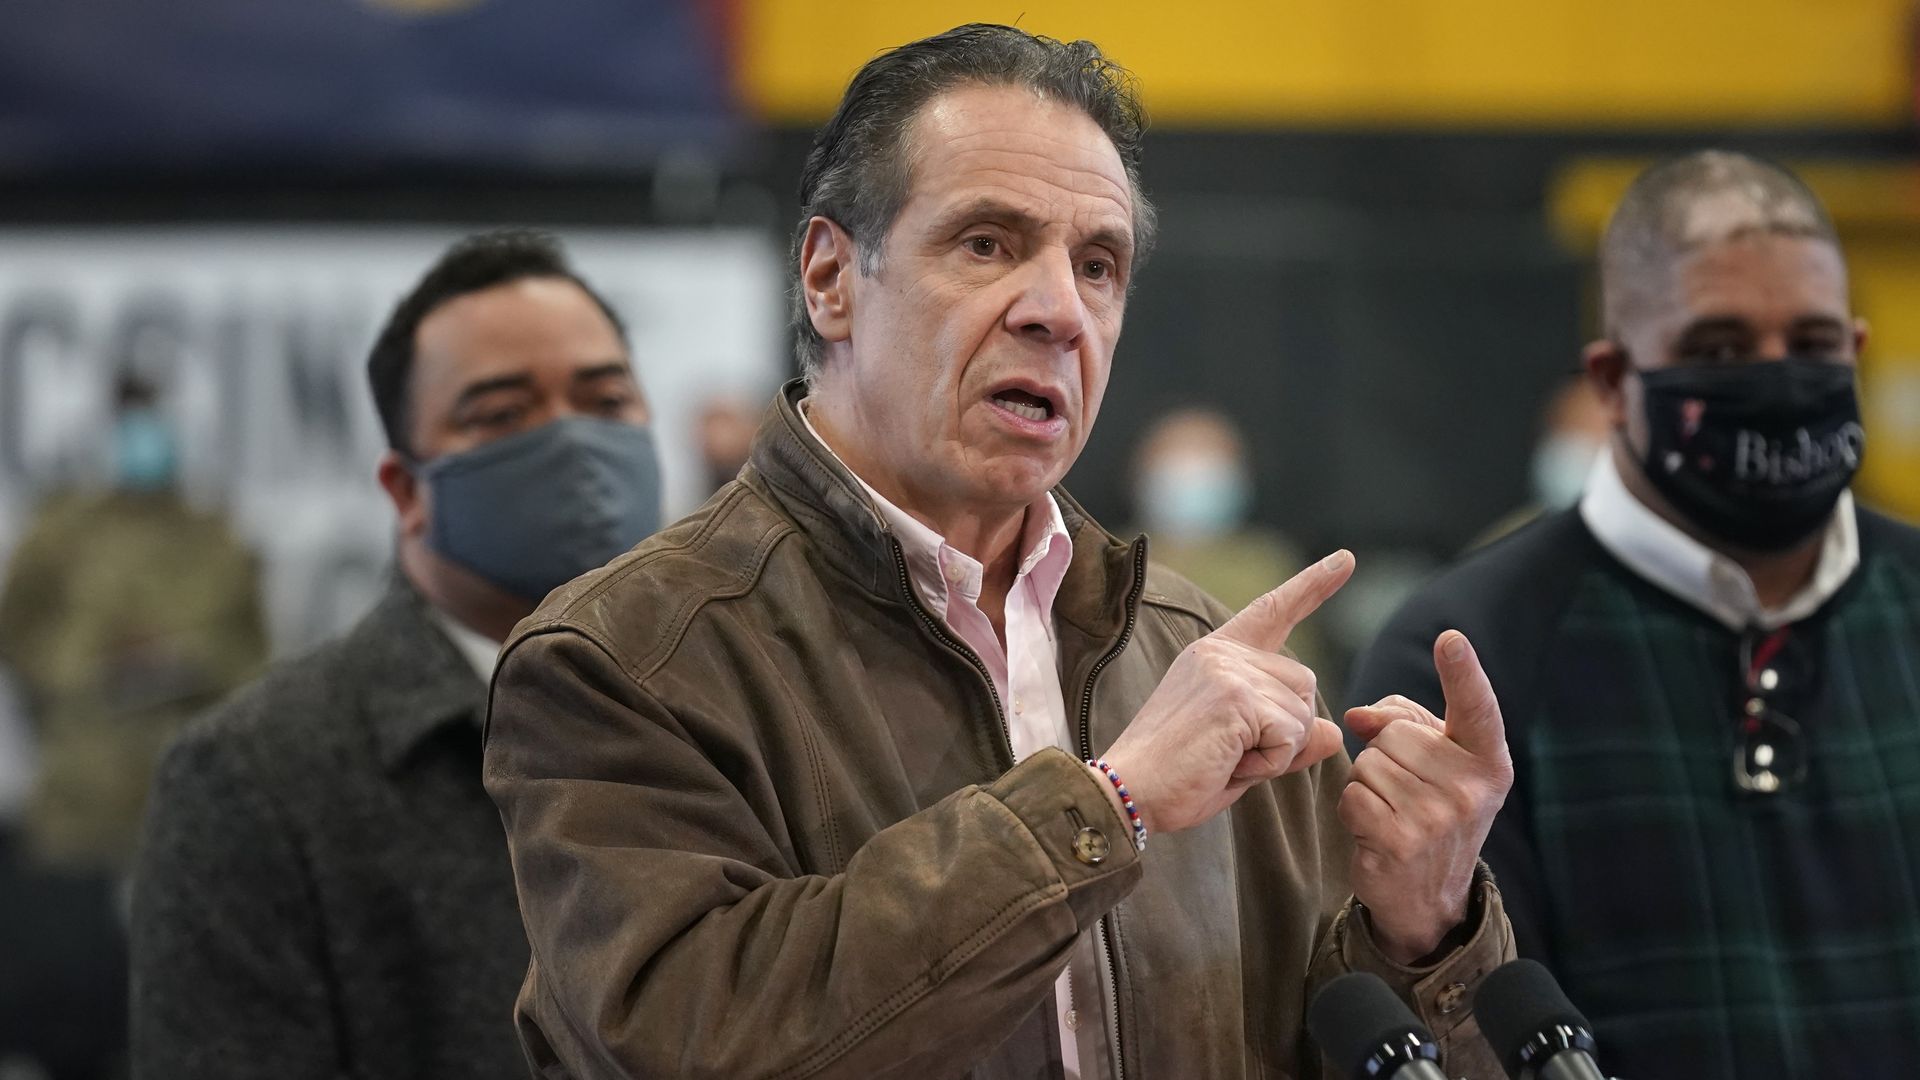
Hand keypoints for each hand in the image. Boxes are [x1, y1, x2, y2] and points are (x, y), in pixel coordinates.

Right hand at [1100, 550, 1353, 835]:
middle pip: (1303, 686)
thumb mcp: (1242, 754)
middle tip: (1230, 753)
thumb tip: (1333, 732)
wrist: (1129, 791)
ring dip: (1277, 751)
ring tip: (1226, 758)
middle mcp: (1222, 652)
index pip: (1272, 612)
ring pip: (1302, 713)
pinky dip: (1269, 763)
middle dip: (1285, 732)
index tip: (1345, 560)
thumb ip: (1288, 738)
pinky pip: (1291, 737)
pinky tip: (1229, 763)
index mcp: (1216, 654)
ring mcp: (1229, 671)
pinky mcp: (1236, 698)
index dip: (1312, 586)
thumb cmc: (1179, 777)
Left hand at [1340, 630, 1513, 963]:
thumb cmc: (1429, 809)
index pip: (1476, 708)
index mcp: (1488, 761)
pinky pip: (1352, 795)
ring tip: (1392, 812)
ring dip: (1367, 784)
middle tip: (1405, 791)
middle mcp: (1472, 788)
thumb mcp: (1433, 763)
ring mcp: (1438, 818)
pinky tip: (1376, 832)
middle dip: (1385, 755)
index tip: (1450, 639)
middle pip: (1394, 734)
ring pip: (1368, 762)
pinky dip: (1353, 810)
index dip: (1463, 671)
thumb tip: (1357, 717)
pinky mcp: (1401, 842)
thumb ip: (1402, 722)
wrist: (1428, 896)